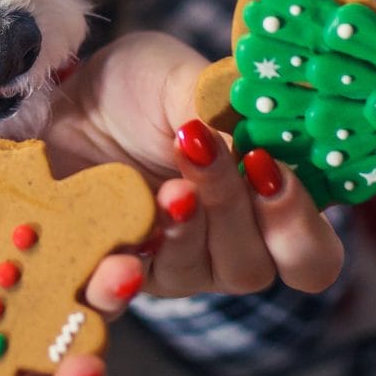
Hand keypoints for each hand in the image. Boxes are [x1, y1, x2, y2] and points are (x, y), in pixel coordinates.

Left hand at [45, 33, 343, 299]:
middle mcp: (227, 247)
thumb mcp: (181, 78)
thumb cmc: (140, 87)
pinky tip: (120, 261)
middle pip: (253, 267)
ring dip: (182, 230)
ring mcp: (170, 266)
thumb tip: (247, 132)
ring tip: (167, 187)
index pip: (311, 252)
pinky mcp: (111, 272)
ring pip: (193, 275)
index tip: (267, 164)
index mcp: (265, 204)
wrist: (65, 97)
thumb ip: (218, 106)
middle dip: (231, 207)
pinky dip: (120, 280)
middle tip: (202, 150)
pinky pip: (117, 298)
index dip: (299, 222)